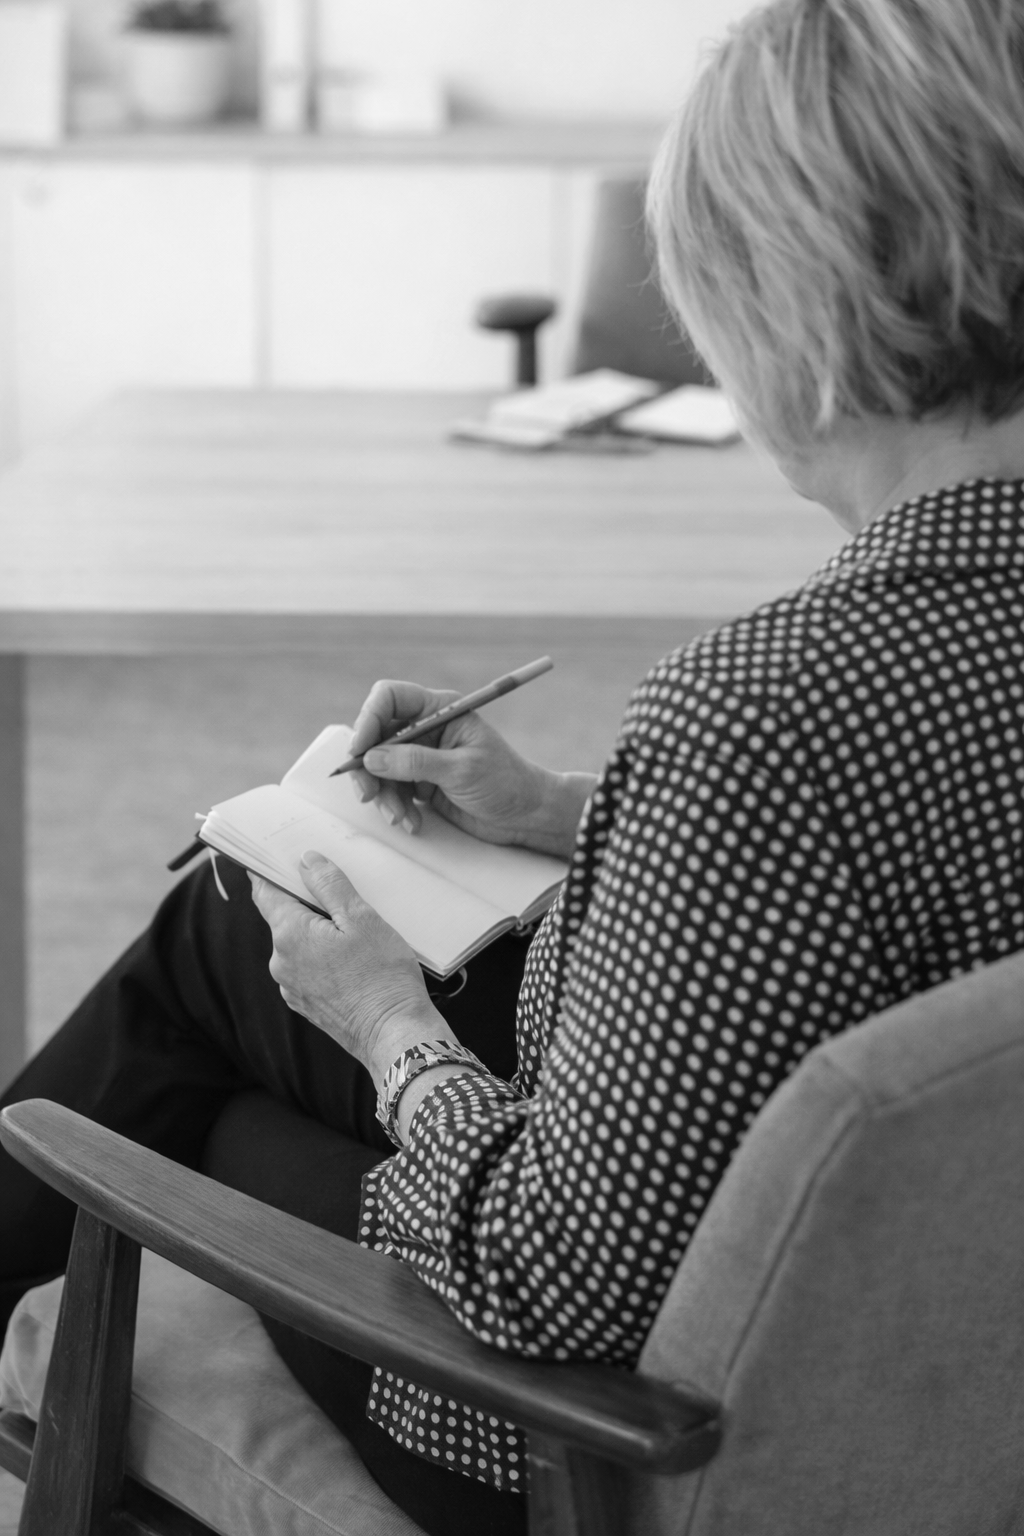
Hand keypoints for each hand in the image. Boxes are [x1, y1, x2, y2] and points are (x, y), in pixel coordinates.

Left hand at [248, 852, 448, 1080]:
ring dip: (317, 932)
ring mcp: (292, 987)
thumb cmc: (382, 975)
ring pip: (298, 945)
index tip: (271, 856)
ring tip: (353, 929)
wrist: (394, 1034)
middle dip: (305, 902)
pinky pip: (308, 968)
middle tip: (336, 890)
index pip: (265, 893)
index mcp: (289, 934)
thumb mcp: (361, 918)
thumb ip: (330, 885)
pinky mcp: (307, 1004)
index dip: (267, 871)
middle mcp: (281, 962)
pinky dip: (323, 957)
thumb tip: (307, 861)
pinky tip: (352, 958)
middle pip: (284, 918)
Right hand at [349, 678, 594, 858]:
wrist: (527, 816)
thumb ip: (416, 762)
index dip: (368, 719)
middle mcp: (426, 728)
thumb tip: (372, 758)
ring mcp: (421, 756)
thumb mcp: (462, 770)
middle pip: (375, 735)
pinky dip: (395, 808)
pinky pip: (391, 790)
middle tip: (368, 795)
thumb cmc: (506, 783)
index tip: (359, 751)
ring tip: (400, 817)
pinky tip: (411, 823)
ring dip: (383, 795)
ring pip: (379, 768)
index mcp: (440, 710)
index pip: (389, 698)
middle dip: (368, 767)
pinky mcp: (420, 782)